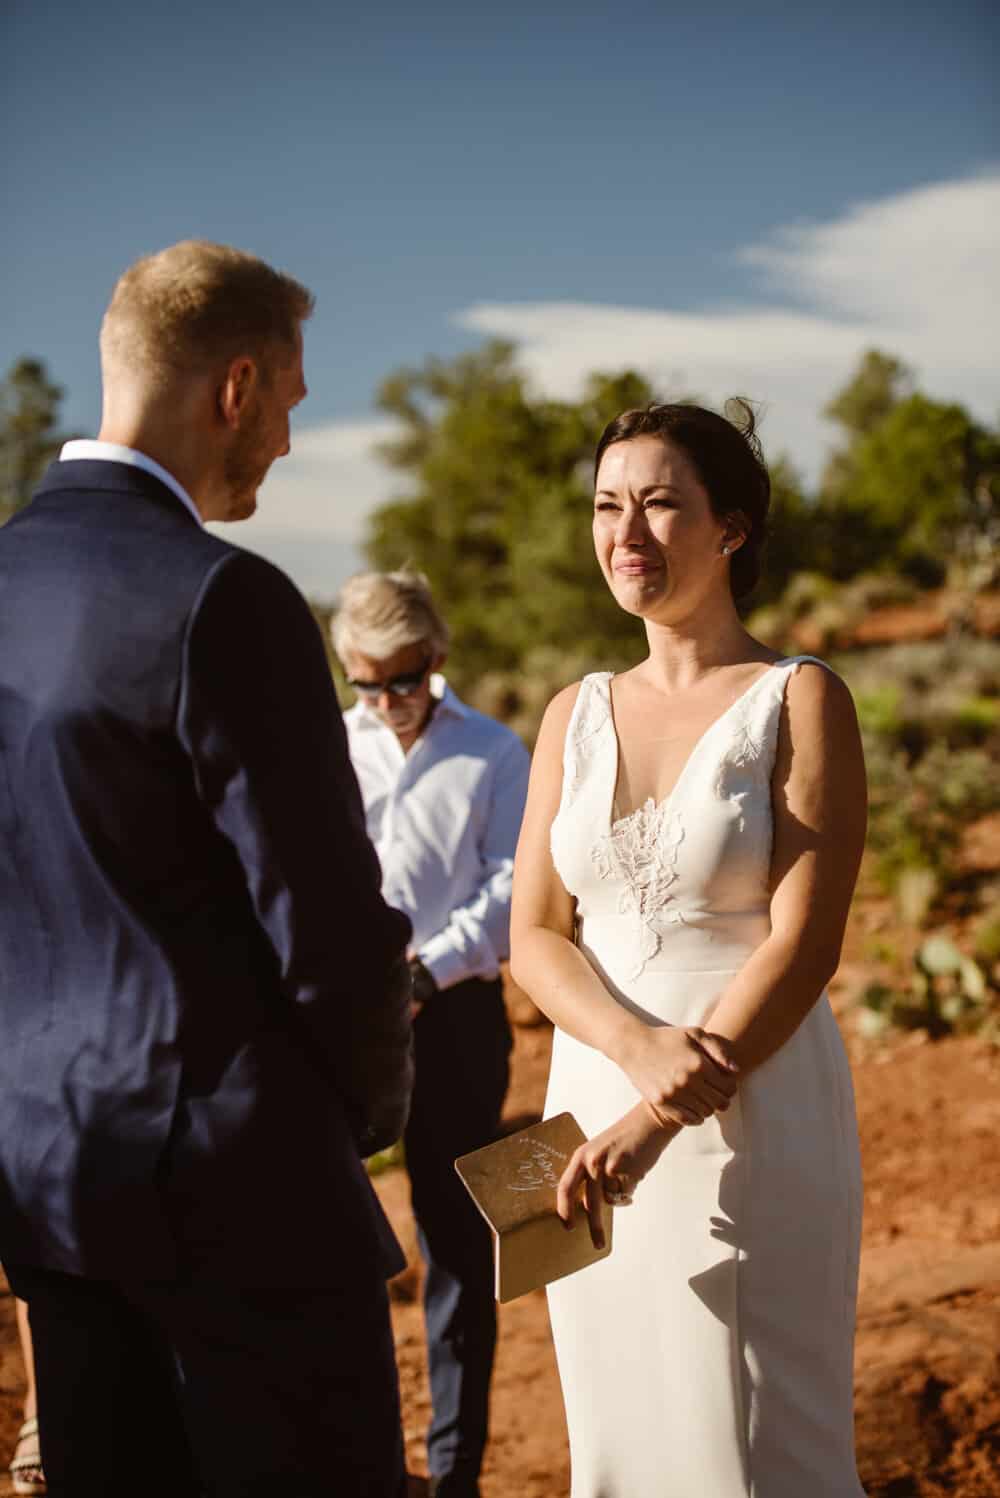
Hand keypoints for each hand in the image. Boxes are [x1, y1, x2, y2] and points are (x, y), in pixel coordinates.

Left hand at [557, 1102, 678, 1247]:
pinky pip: (626, 1195)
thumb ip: (592, 1173)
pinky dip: (631, 1190)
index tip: (567, 1226)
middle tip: (597, 1244)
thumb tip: (589, 1206)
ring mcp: (609, 1167)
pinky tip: (636, 1172)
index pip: (565, 1186)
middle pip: (590, 1204)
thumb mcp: (600, 1151)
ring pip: (612, 1199)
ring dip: (621, 1194)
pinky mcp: (627, 1172)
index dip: (564, 1209)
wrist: (650, 1122)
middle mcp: (592, 1162)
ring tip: (628, 1173)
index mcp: (581, 1155)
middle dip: (595, 1227)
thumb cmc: (625, 1139)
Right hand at [618, 1024, 738, 1127]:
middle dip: (723, 1099)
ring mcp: (674, 1094)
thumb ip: (719, 1050)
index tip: (725, 1083)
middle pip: (720, 1103)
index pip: (729, 1087)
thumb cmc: (667, 1038)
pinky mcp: (662, 1103)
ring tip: (704, 1098)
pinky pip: (687, 1119)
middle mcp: (688, 1081)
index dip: (731, 1087)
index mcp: (699, 1064)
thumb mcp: (695, 1034)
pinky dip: (696, 1117)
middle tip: (717, 1093)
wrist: (634, 1045)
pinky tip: (695, 1108)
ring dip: (709, 1107)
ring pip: (706, 1113)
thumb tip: (736, 1070)